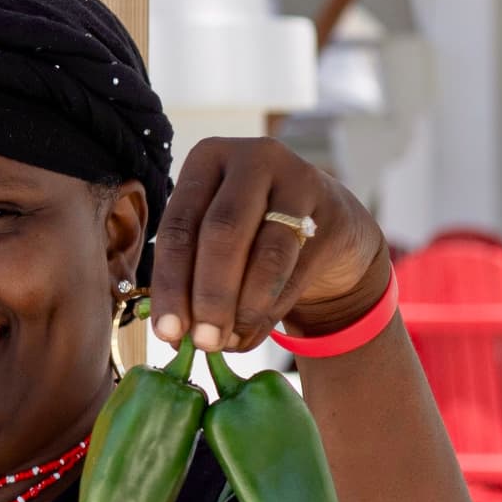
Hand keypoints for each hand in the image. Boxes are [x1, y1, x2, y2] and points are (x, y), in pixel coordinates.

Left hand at [150, 138, 391, 354]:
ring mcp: (299, 180)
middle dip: (209, 296)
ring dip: (243, 308)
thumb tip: (175, 335)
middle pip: (222, 233)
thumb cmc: (252, 232)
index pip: (179, 225)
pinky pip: (297, 270)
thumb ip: (191, 274)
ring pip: (265, 254)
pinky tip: (252, 333)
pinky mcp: (333, 212)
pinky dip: (270, 310)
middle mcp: (253, 158)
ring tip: (229, 342)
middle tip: (203, 342)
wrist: (328, 226)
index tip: (168, 332)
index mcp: (207, 159)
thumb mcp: (216, 236)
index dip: (170, 283)